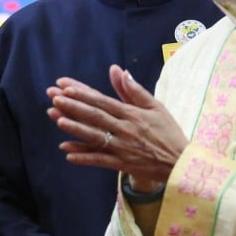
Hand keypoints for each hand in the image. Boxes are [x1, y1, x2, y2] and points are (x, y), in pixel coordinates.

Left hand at [46, 65, 187, 184]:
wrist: (181, 162)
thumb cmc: (168, 132)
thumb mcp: (156, 107)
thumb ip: (135, 90)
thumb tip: (120, 70)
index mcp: (132, 114)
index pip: (103, 101)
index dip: (83, 94)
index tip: (65, 87)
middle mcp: (126, 129)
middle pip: (95, 116)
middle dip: (73, 106)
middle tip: (54, 98)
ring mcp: (123, 147)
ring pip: (96, 137)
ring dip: (76, 129)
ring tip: (58, 120)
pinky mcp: (122, 164)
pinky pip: (100, 160)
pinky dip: (84, 157)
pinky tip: (67, 154)